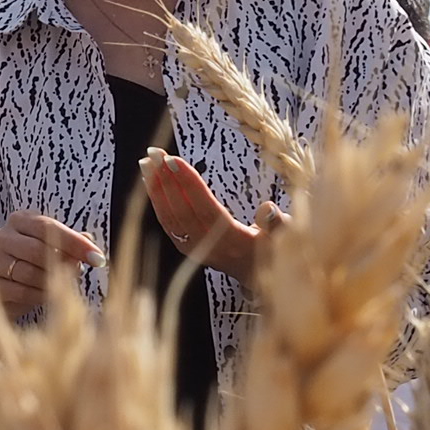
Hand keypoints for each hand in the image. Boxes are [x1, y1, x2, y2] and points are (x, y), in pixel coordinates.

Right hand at [0, 213, 103, 323]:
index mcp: (20, 220)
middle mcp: (3, 236)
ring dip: (51, 282)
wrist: (0, 293)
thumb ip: (70, 245)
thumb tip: (89, 240)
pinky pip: (21, 291)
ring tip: (60, 285)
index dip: (74, 242)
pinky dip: (39, 295)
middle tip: (80, 274)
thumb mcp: (53, 252)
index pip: (48, 226)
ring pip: (30, 272)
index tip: (97, 256)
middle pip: (37, 249)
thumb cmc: (32, 267)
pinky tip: (45, 296)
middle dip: (64, 264)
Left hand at [141, 151, 282, 281]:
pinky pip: (168, 224)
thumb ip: (278, 224)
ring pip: (170, 217)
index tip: (173, 160)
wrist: (256, 277)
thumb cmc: (272, 252)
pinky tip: (150, 183)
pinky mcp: (187, 248)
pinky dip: (157, 202)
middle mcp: (210, 247)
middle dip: (167, 180)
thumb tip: (268, 207)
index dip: (189, 184)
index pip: (206, 208)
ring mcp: (195, 249)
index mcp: (233, 241)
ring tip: (147, 162)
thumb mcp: (282, 239)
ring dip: (157, 189)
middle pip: (183, 211)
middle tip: (154, 153)